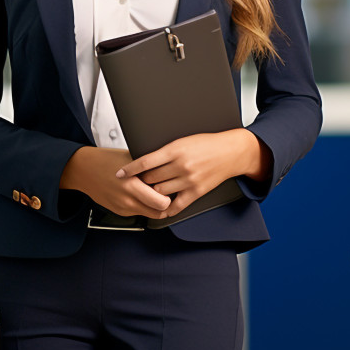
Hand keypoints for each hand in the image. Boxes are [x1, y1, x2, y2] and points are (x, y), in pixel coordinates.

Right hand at [61, 146, 171, 218]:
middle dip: (165, 204)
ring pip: (149, 215)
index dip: (170, 195)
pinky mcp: (119, 211)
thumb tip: (167, 169)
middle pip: (159, 212)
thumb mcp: (130, 159)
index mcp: (132, 185)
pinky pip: (138, 212)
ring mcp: (123, 208)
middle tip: (166, 193)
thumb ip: (148, 167)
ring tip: (154, 193)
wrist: (84, 170)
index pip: (162, 202)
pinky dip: (143, 206)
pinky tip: (140, 194)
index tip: (171, 187)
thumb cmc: (106, 160)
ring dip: (154, 207)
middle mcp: (127, 200)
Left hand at [117, 129, 269, 218]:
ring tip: (149, 190)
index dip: (130, 169)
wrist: (230, 152)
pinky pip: (177, 205)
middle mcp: (181, 165)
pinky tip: (160, 207)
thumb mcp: (183, 140)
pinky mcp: (196, 192)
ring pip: (160, 192)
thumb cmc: (207, 144)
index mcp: (176, 149)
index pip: (146, 161)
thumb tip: (145, 159)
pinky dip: (166, 208)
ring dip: (152, 192)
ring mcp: (189, 180)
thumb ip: (166, 151)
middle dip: (142, 180)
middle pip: (151, 178)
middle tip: (136, 181)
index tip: (119, 174)